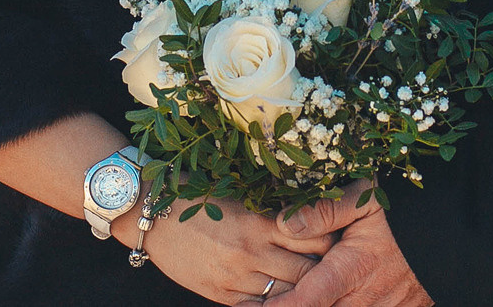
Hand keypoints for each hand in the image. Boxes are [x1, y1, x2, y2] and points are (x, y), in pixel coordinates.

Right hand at [136, 198, 335, 304]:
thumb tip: (306, 221)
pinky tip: (282, 295)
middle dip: (321, 271)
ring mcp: (235, 278)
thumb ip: (270, 216)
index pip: (312, 239)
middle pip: (305, 272)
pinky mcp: (221, 295)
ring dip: (300, 290)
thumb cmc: (197, 196)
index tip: (338, 239)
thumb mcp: (239, 199)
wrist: (153, 215)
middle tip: (333, 267)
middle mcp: (250, 253)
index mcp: (258, 223)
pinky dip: (273, 302)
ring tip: (310, 283)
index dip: (330, 242)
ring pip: (284, 294)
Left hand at [266, 187, 431, 306]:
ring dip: (313, 305)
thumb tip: (284, 224)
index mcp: (352, 270)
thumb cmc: (406, 213)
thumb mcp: (366, 199)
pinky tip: (324, 296)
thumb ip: (325, 209)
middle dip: (286, 306)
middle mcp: (362, 300)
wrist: (451, 236)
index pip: (304, 301)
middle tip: (259, 300)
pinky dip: (339, 305)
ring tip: (284, 297)